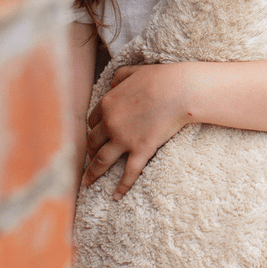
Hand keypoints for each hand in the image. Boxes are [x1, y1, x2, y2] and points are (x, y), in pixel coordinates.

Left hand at [82, 62, 189, 197]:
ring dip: (93, 173)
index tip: (95, 135)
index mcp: (107, 104)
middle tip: (91, 158)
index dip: (93, 129)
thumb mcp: (133, 71)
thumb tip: (112, 84)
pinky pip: (128, 173)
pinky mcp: (140, 150)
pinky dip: (122, 186)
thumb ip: (119, 77)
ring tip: (87, 182)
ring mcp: (124, 139)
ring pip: (102, 161)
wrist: (179, 91)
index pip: (92, 121)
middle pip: (93, 141)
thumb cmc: (159, 78)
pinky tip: (116, 196)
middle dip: (90, 150)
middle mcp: (110, 124)